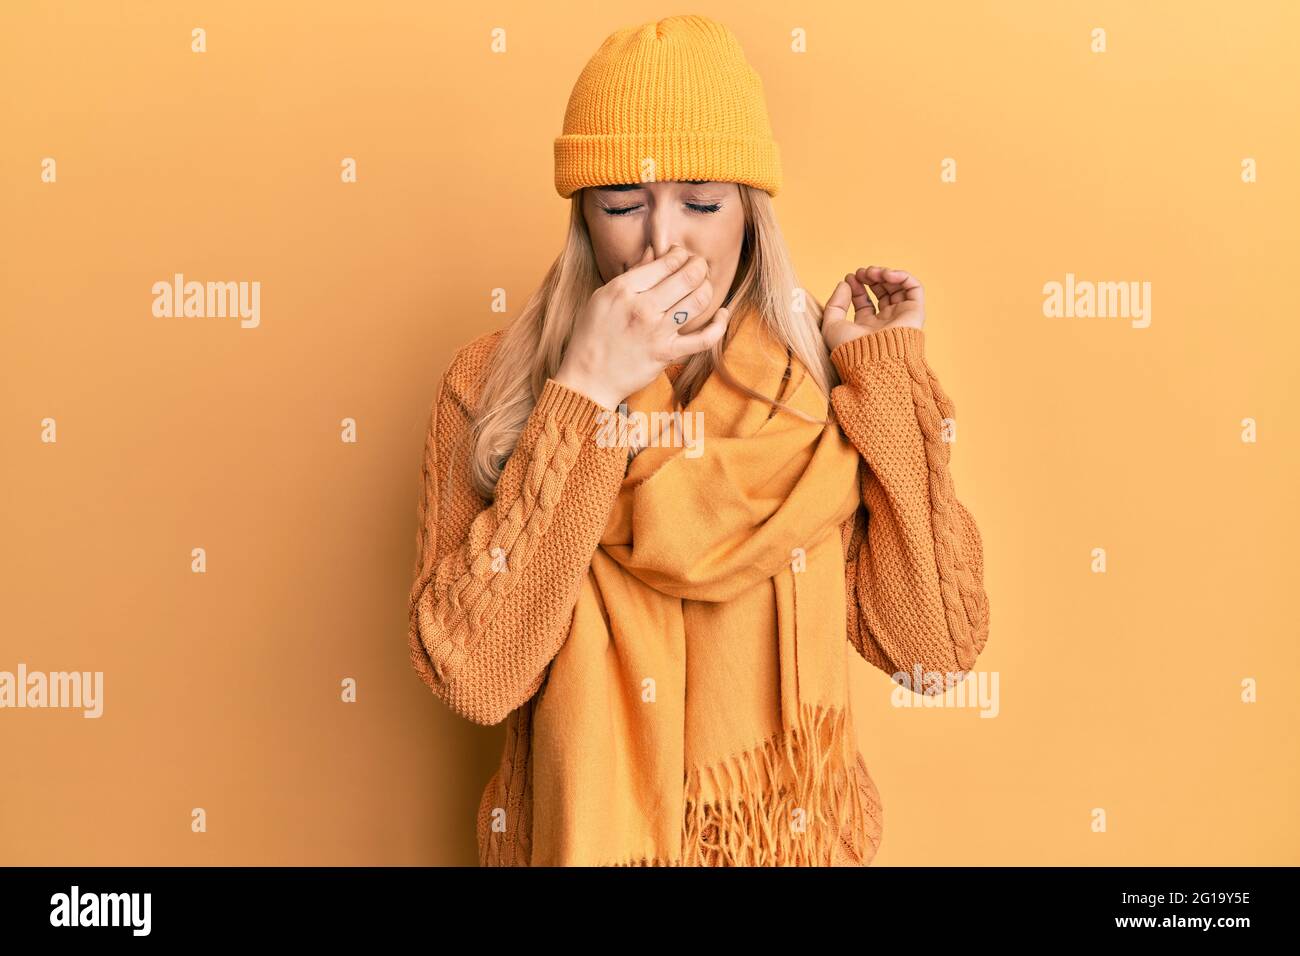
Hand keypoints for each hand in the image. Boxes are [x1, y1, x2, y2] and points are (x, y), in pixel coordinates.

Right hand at [554, 244, 730, 409]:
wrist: (588, 377)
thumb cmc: (592, 335)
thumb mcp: (603, 296)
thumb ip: (632, 273)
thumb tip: (654, 250)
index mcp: (623, 289)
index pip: (666, 261)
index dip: (680, 254)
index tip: (681, 255)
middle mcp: (642, 307)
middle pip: (688, 276)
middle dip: (699, 265)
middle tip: (699, 266)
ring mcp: (657, 332)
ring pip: (699, 300)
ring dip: (708, 288)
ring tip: (704, 286)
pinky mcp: (668, 353)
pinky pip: (704, 338)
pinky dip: (719, 324)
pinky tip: (722, 314)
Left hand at [817, 266, 924, 352]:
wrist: (873, 361)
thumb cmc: (850, 350)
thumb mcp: (831, 326)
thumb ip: (835, 304)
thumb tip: (844, 283)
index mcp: (867, 329)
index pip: (864, 301)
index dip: (857, 286)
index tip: (849, 277)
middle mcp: (885, 323)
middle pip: (881, 292)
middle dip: (871, 278)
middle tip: (862, 273)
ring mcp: (900, 317)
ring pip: (897, 288)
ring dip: (884, 274)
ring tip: (872, 272)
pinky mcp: (915, 313)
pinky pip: (914, 288)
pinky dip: (902, 276)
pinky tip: (887, 275)